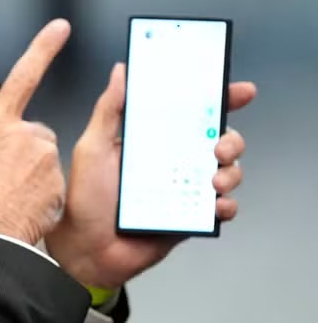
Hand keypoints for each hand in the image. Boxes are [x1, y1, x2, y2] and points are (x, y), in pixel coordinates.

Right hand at [0, 19, 70, 244]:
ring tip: (13, 200)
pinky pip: (56, 185)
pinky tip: (26, 209)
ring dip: (37, 179)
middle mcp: (20, 133)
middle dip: (29, 156)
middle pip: (36, 135)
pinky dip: (46, 197)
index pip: (22, 76)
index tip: (59, 28)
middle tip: (7, 182)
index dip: (43, 49)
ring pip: (47, 162)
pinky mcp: (57, 177)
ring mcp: (41, 154)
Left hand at [45, 63, 256, 287]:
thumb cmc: (82, 199)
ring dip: (231, 172)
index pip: (189, 114)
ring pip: (225, 172)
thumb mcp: (92, 147)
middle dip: (230, 140)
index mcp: (148, 141)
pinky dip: (226, 205)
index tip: (239, 92)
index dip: (218, 100)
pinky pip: (220, 209)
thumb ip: (109, 109)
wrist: (84, 250)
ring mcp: (182, 190)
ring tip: (216, 180)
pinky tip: (216, 205)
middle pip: (217, 142)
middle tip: (219, 148)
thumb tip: (121, 71)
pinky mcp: (189, 218)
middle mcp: (169, 163)